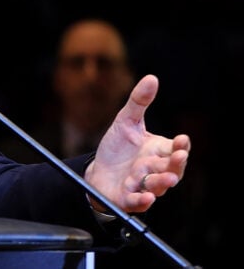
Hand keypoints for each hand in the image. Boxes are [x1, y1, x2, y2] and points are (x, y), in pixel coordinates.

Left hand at [84, 74, 190, 213]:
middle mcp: (154, 169)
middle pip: (170, 169)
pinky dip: (143, 200)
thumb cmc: (117, 148)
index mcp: (157, 151)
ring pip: (157, 186)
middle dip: (176, 164)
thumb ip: (139, 102)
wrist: (98, 171)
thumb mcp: (126, 121)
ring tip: (166, 179)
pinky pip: (138, 202)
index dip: (180, 146)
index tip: (182, 140)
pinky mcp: (128, 198)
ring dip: (163, 183)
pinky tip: (147, 197)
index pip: (174, 148)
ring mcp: (143, 185)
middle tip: (179, 157)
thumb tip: (151, 78)